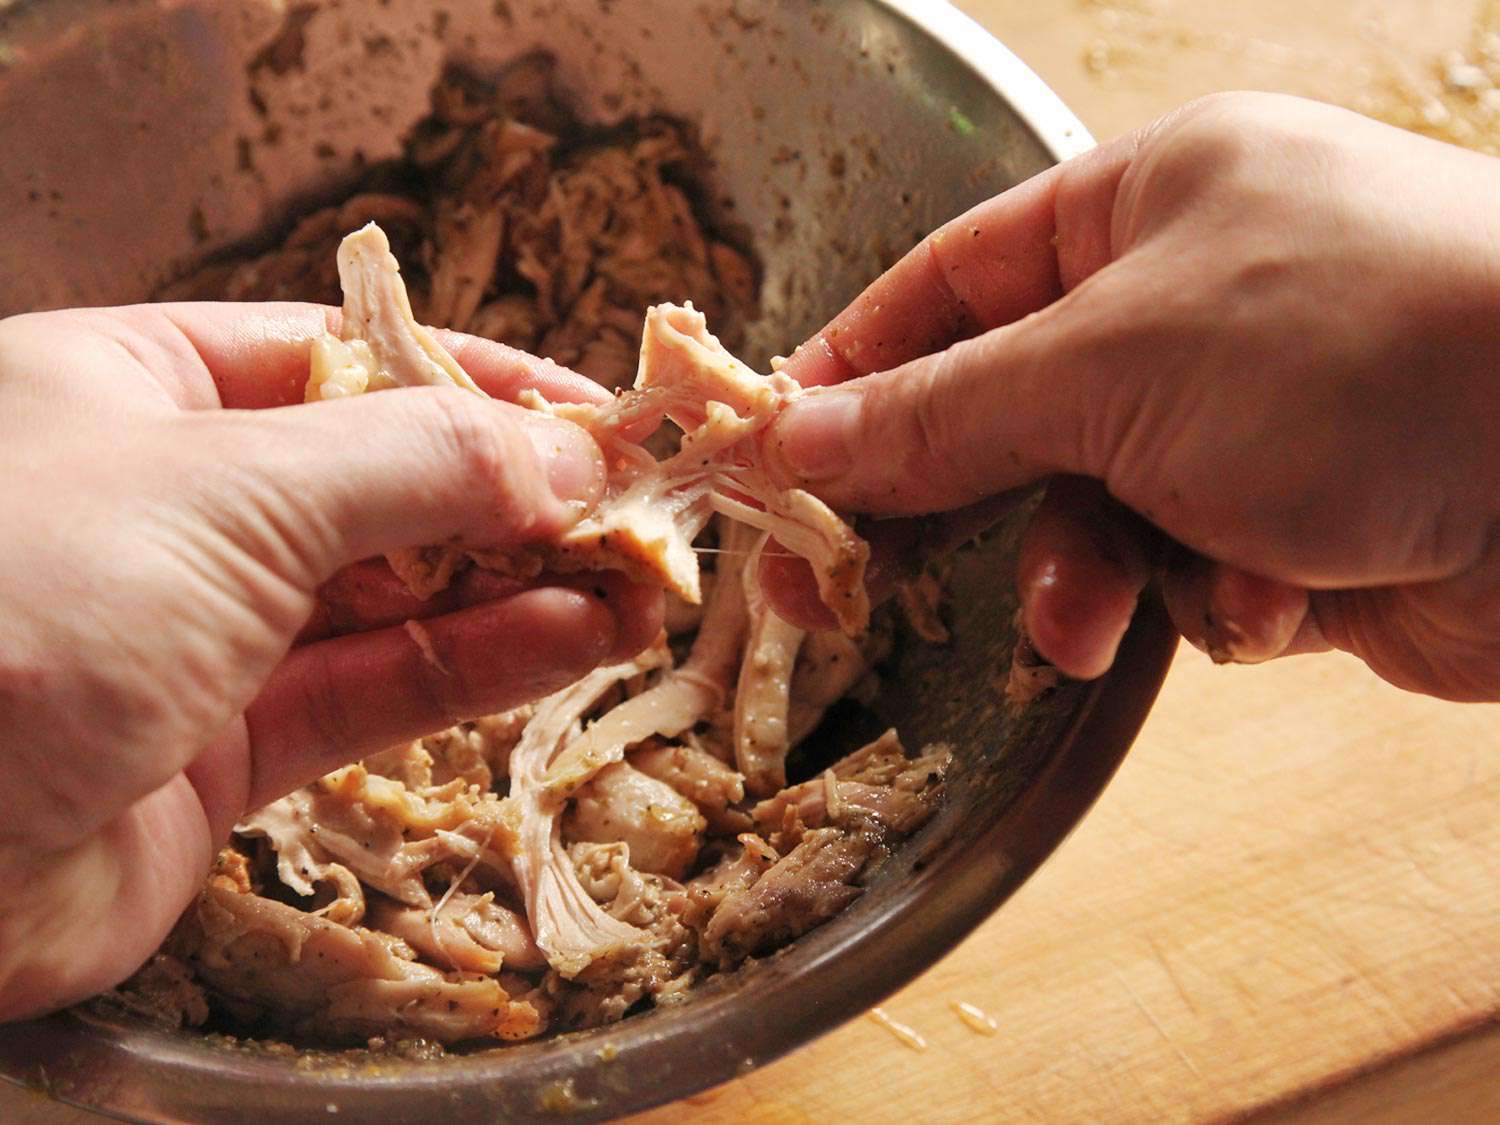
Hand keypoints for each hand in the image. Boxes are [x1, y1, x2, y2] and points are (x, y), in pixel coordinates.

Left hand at [0, 302, 660, 1019]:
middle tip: (641, 507)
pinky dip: (482, 663)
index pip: (341, 356)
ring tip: (639, 580)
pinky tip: (574, 638)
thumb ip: (410, 462)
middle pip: (383, 479)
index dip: (476, 379)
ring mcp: (202, 630)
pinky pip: (378, 686)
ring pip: (396, 592)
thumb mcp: (226, 491)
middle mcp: (171, 503)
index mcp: (134, 389)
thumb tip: (562, 452)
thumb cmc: (13, 609)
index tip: (595, 410)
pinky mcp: (227, 747)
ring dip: (523, 584)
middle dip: (517, 493)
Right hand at [761, 92, 1499, 701]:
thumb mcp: (1115, 365)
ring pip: (1079, 519)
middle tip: (834, 594)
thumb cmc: (1369, 349)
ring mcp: (1237, 422)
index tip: (768, 461)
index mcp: (1139, 209)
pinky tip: (1264, 600)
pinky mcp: (1287, 529)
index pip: (942, 288)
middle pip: (994, 415)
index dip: (848, 376)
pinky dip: (1202, 602)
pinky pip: (1175, 580)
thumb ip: (945, 412)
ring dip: (1083, 576)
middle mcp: (1181, 308)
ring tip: (1102, 615)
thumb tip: (798, 440)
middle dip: (941, 508)